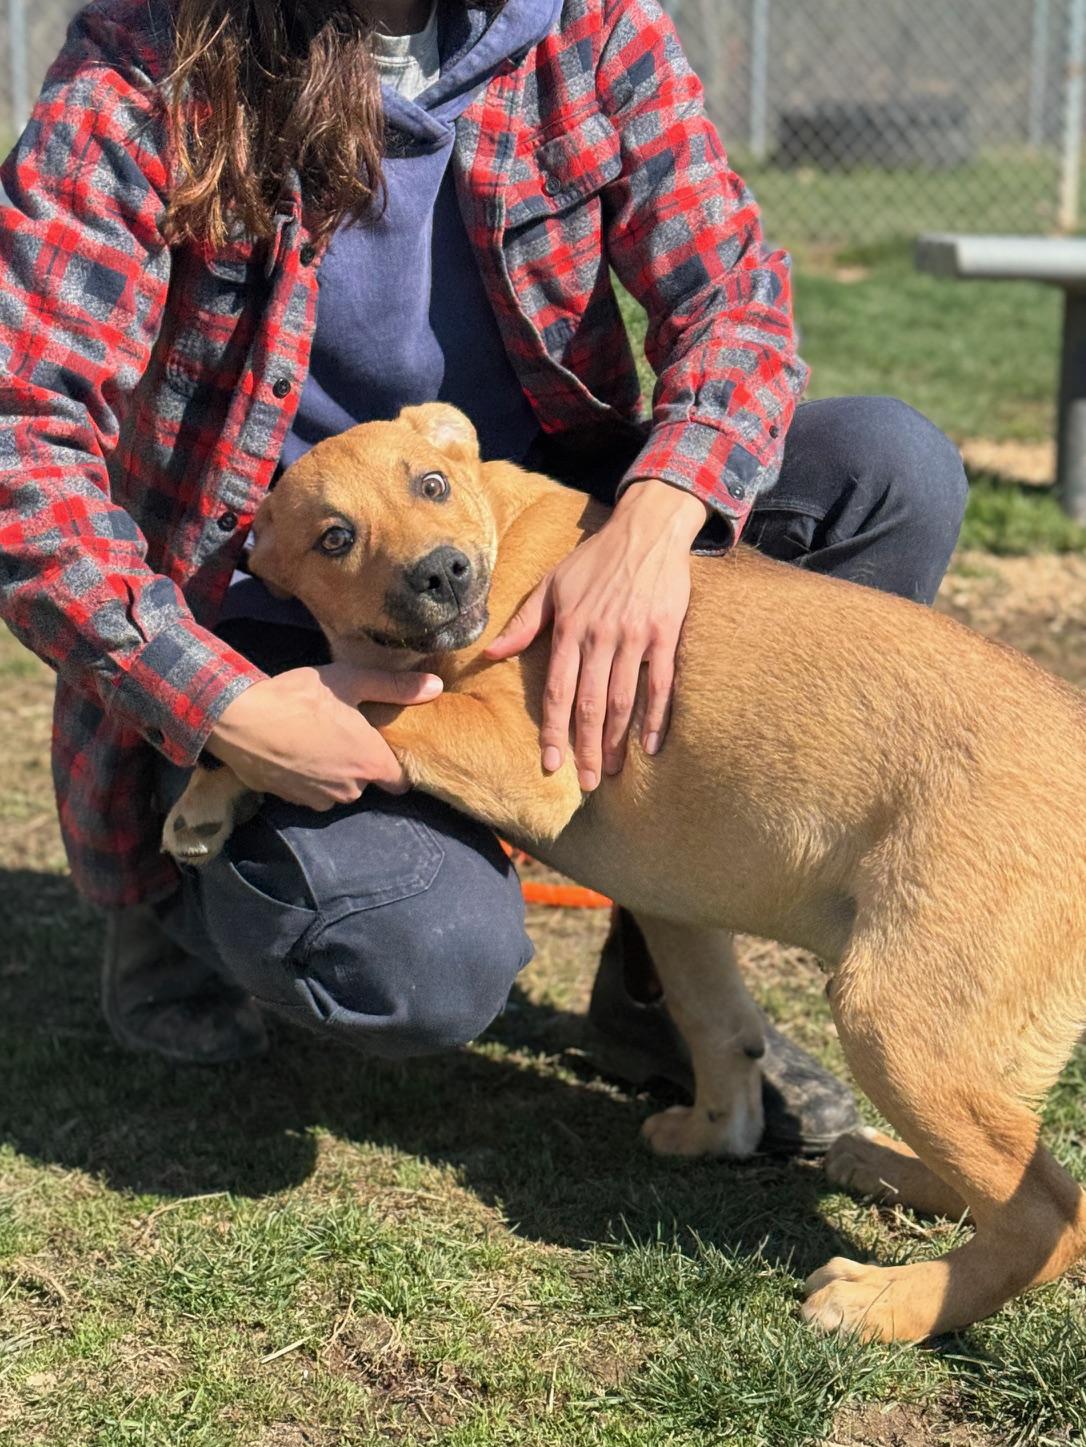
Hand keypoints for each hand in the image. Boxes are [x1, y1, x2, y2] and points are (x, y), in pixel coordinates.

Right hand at [207, 662, 442, 807]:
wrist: (239, 720)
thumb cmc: (300, 698)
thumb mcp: (351, 681)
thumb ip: (396, 687)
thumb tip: (436, 686)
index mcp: (372, 764)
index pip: (400, 782)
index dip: (393, 764)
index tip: (380, 744)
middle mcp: (351, 790)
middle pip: (367, 783)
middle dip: (358, 763)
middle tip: (341, 731)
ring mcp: (320, 799)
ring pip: (338, 788)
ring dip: (333, 771)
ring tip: (315, 739)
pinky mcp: (292, 801)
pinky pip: (311, 792)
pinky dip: (307, 777)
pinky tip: (294, 751)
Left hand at [486, 478, 706, 789]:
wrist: (647, 529)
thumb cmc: (595, 558)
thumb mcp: (552, 584)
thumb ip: (523, 622)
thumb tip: (490, 654)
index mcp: (569, 627)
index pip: (557, 690)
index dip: (553, 730)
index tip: (551, 763)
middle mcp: (600, 635)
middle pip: (590, 704)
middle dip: (586, 747)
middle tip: (584, 783)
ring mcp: (635, 636)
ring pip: (623, 699)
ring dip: (617, 740)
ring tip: (611, 771)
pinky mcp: (665, 633)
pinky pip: (660, 683)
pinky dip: (656, 716)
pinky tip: (651, 745)